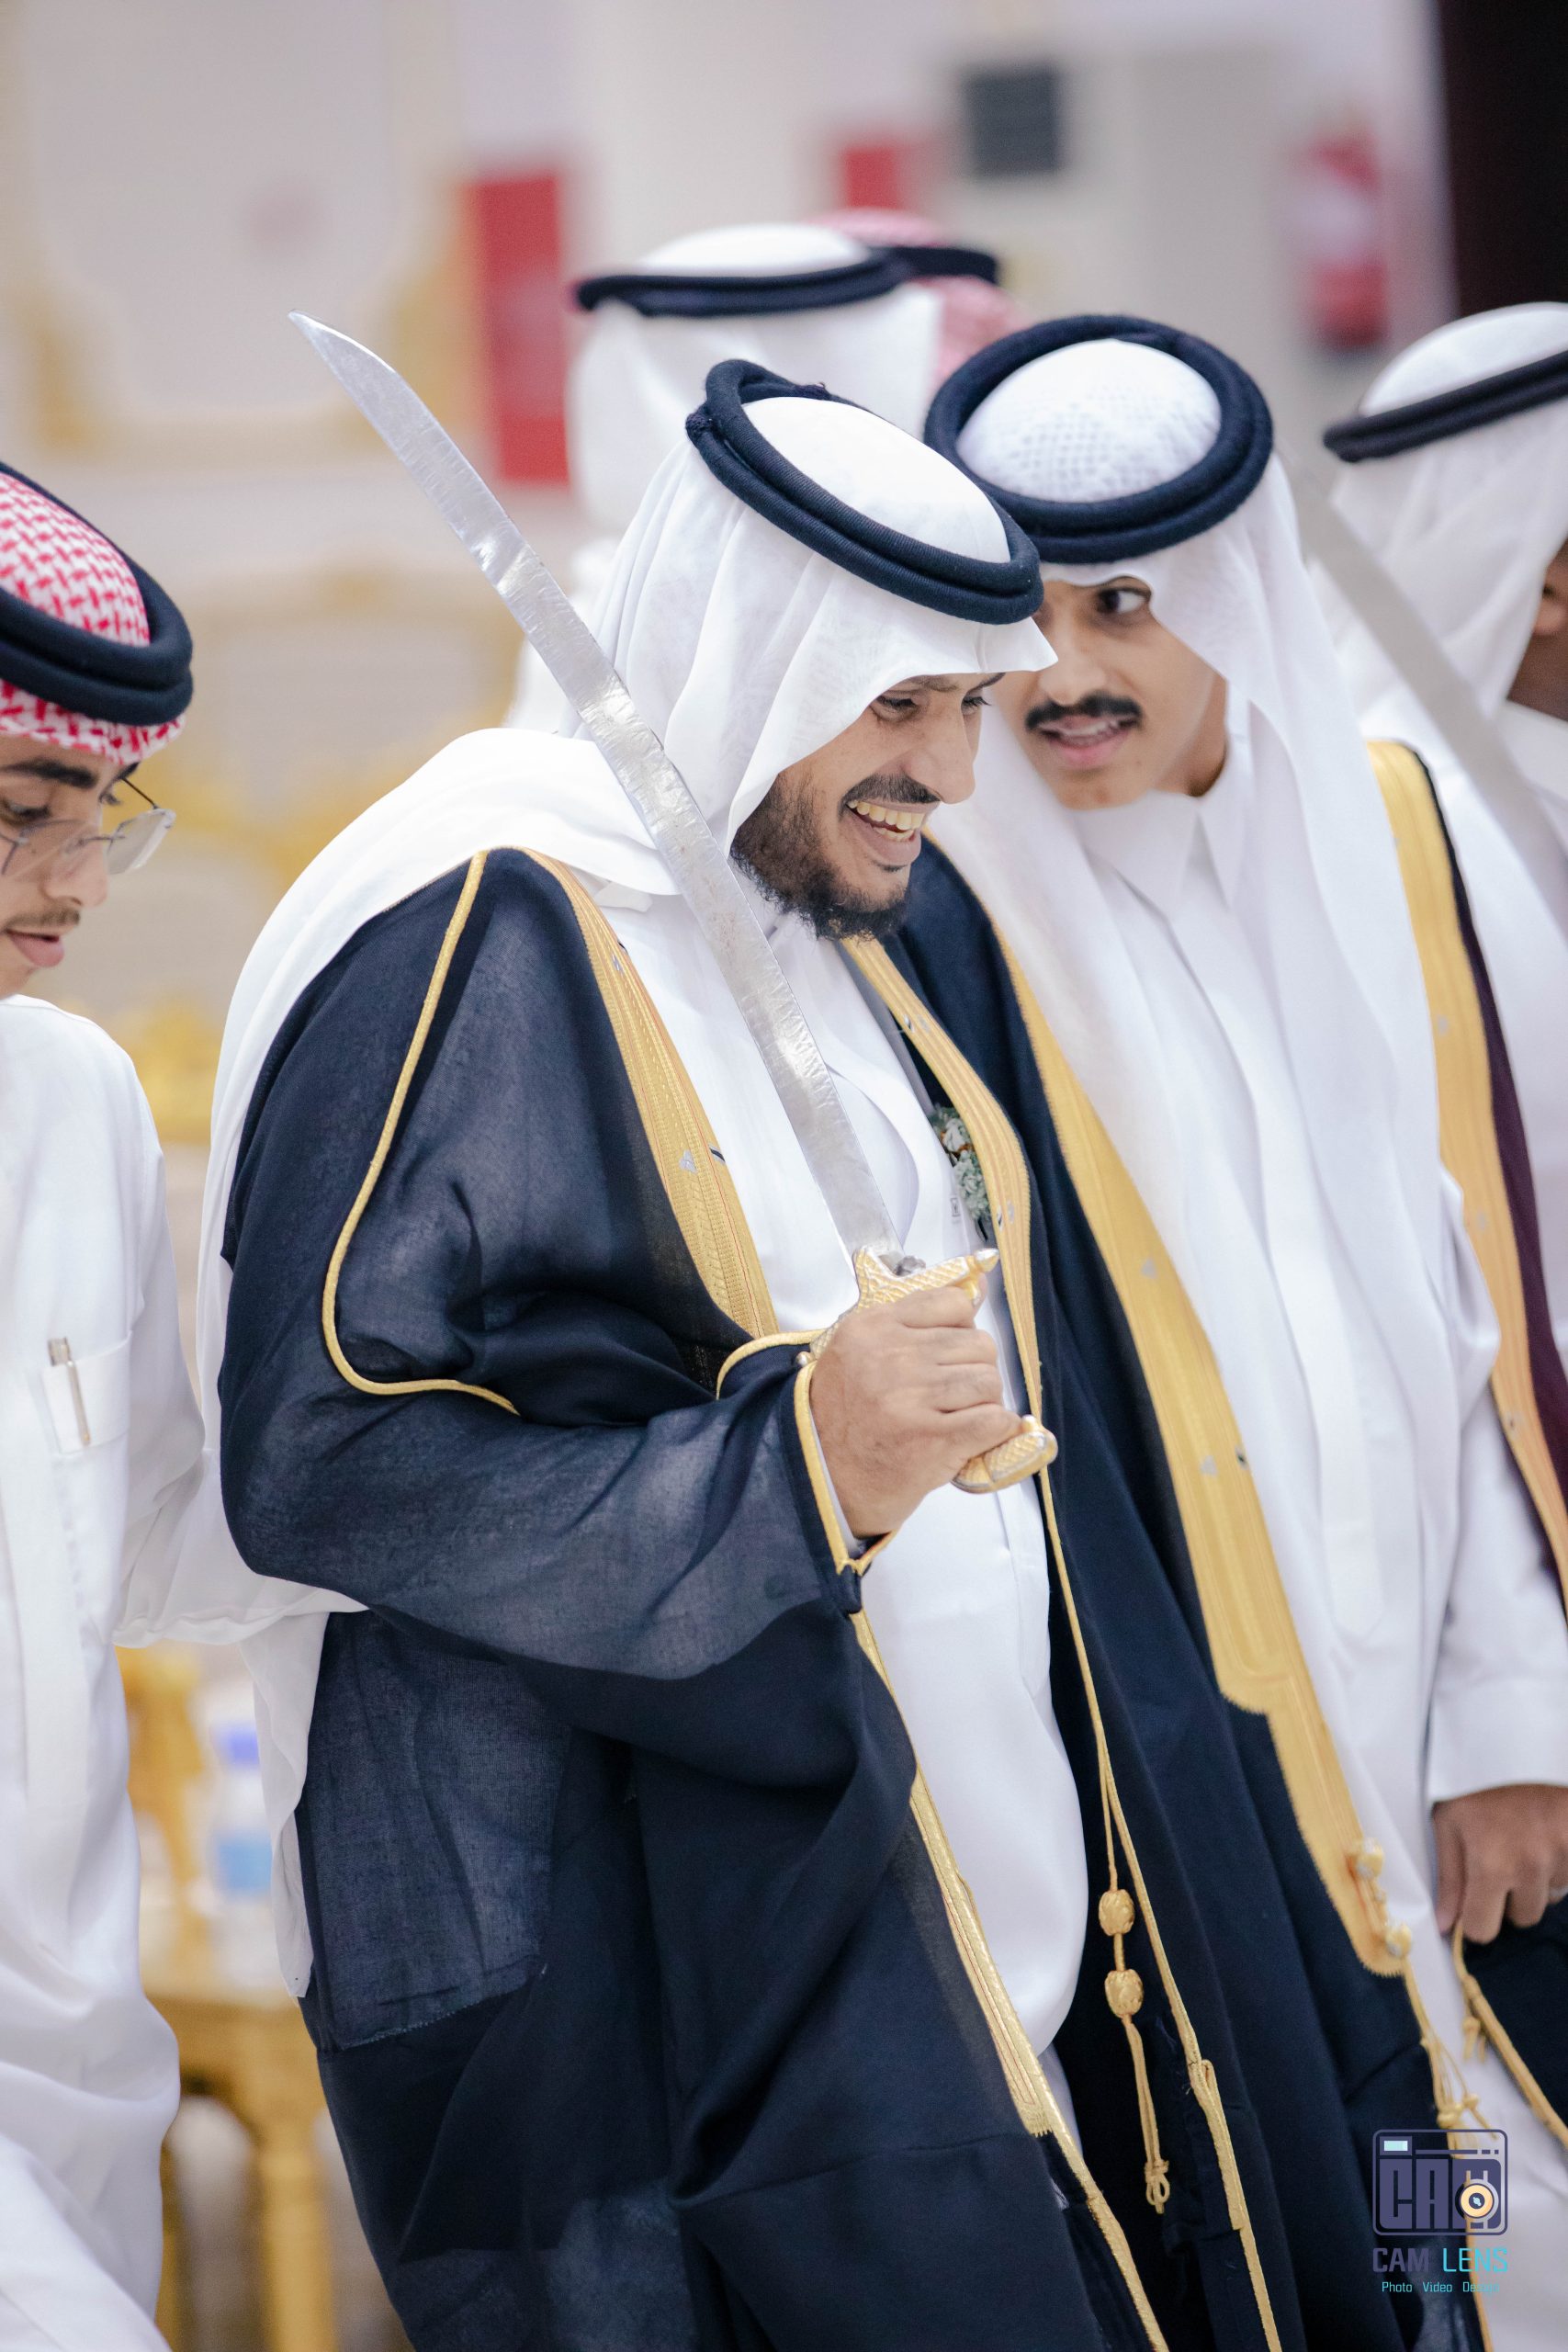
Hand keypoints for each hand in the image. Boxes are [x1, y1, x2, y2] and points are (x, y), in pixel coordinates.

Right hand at [810, 1283, 1022, 1538]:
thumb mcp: (865, 1351)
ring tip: (960, 1417)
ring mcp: (910, 1397)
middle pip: (978, 1345)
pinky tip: (976, 1436)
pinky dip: (997, 1430)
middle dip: (976, 1371)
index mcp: (873, 1328)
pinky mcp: (931, 1439)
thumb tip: (980, 1286)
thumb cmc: (851, 1417)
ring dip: (985, 1403)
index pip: (952, 1304)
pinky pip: (994, 1420)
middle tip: (954, 1396)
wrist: (827, 1479)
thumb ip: (918, 1319)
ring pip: (989, 1381)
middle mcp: (890, 1357)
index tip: (947, 1357)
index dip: (961, 1332)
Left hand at [1433, 1783, 1567, 1940]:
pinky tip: (1543, 1834)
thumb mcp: (1448, 1823)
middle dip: (1510, 1898)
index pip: (1484, 1929)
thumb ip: (1449, 1879)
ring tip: (1523, 1840)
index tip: (1474, 1903)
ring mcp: (1562, 1854)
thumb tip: (1443, 1926)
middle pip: (1522, 1917)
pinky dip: (1558, 1863)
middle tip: (1500, 1859)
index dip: (1476, 1919)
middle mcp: (1531, 1866)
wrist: (1517, 1740)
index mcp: (1491, 1865)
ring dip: (1537, 1880)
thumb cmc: (1475, 1782)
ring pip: (1550, 1896)